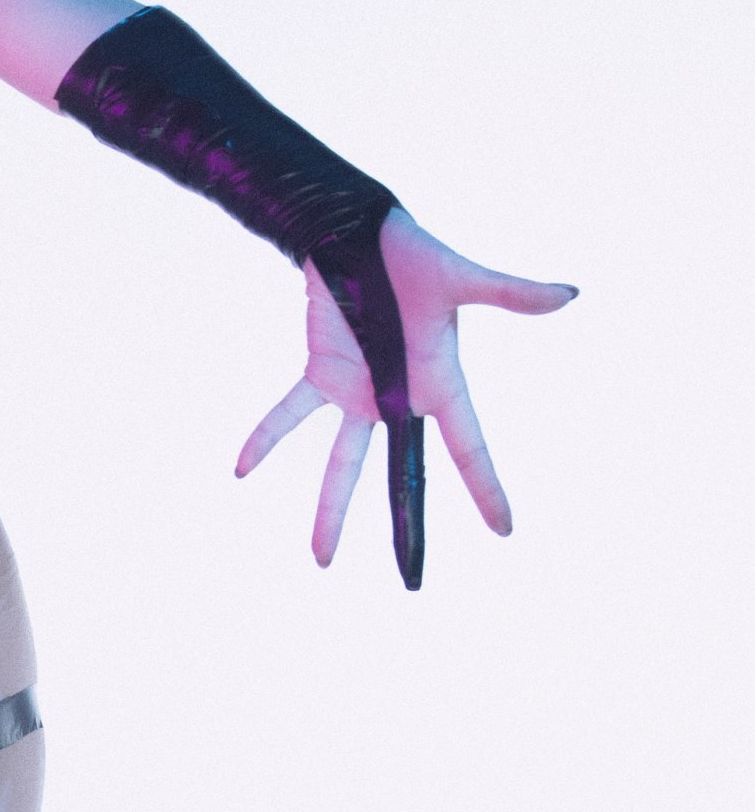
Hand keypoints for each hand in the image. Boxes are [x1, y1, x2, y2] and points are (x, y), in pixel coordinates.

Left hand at [235, 210, 576, 567]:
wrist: (362, 234)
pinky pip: (289, 413)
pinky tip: (241, 468)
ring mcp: (358, 393)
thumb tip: (571, 294)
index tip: (505, 529)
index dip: (486, 488)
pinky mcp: (321, 375)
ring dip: (329, 508)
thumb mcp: (463, 279)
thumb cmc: (418, 256)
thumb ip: (510, 293)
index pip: (468, 447)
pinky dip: (266, 436)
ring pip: (341, 462)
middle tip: (409, 577)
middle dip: (405, 527)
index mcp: (439, 384)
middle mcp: (400, 399)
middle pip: (400, 475)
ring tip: (320, 560)